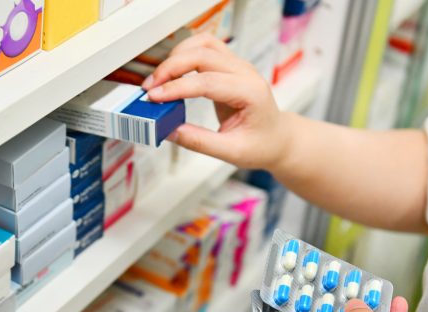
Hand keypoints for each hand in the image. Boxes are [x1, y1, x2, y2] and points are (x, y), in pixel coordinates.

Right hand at [142, 33, 291, 169]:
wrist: (277, 138)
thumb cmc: (261, 144)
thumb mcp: (231, 152)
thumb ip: (199, 142)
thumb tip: (169, 131)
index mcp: (250, 93)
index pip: (207, 82)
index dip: (177, 88)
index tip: (154, 98)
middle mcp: (245, 73)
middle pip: (203, 55)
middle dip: (171, 68)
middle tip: (150, 89)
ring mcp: (238, 66)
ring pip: (203, 44)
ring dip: (177, 56)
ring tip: (159, 79)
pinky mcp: (229, 66)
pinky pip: (205, 48)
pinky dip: (185, 54)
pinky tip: (172, 71)